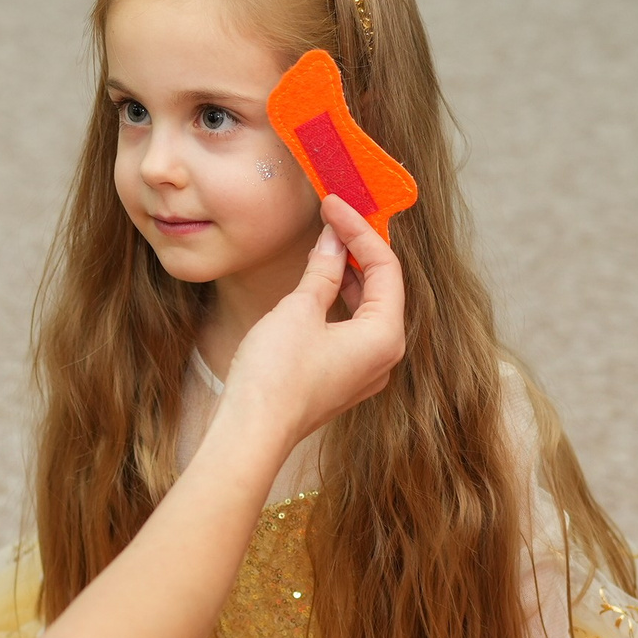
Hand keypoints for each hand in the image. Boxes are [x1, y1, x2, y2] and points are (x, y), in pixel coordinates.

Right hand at [217, 196, 404, 449]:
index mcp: (385, 336)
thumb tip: (333, 241)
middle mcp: (384, 356)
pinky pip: (353, 330)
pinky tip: (321, 282)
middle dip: (360, 250)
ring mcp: (364, 372)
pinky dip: (341, 300)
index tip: (334, 205)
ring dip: (350, 275)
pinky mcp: (343, 379)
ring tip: (328, 243)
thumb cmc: (275, 376)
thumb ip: (323, 271)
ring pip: (369, 309)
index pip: (385, 268)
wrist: (251, 432)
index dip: (360, 230)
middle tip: (334, 218)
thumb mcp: (300, 310)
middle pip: (384, 288)